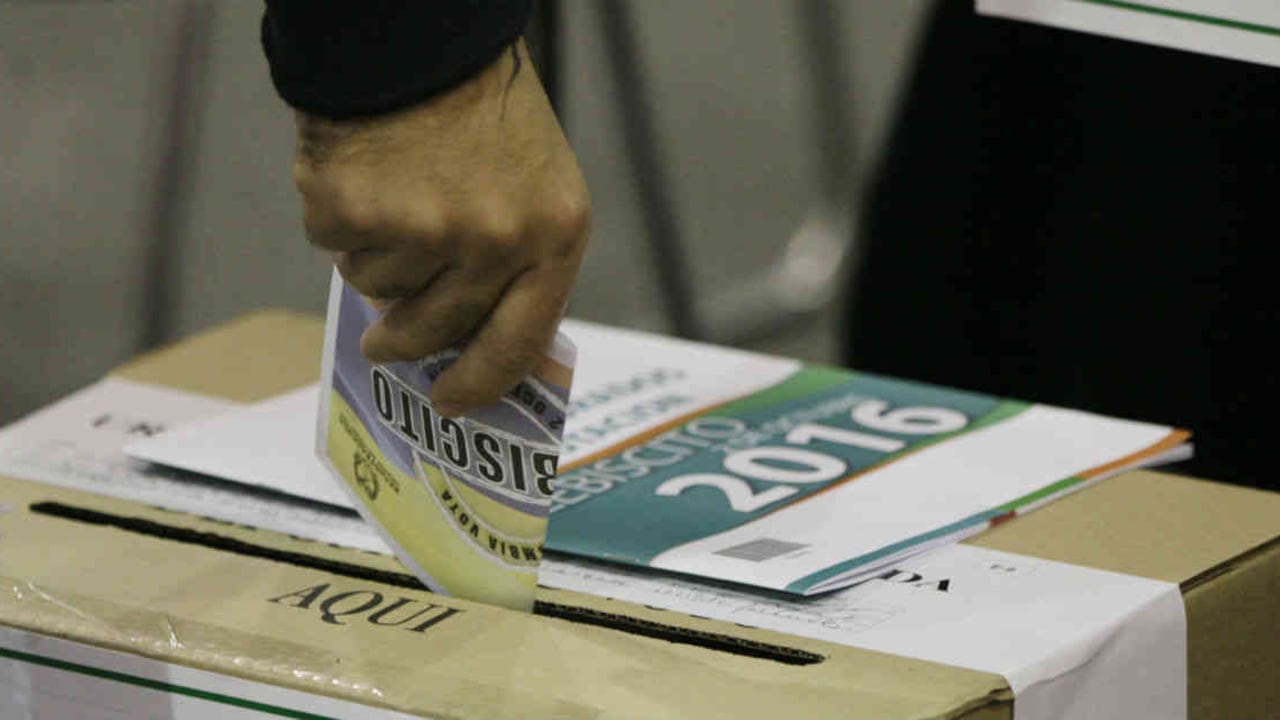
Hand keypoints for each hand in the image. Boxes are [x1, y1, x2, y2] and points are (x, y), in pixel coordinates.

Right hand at [293, 41, 589, 416]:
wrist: (420, 39)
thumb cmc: (483, 115)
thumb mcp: (538, 188)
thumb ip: (518, 264)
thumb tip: (473, 345)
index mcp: (552, 237)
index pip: (519, 342)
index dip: (480, 384)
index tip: (450, 405)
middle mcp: (494, 242)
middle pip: (437, 330)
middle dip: (405, 341)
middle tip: (383, 343)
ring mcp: (424, 231)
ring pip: (379, 291)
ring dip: (377, 259)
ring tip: (391, 200)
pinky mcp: (357, 215)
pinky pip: (336, 250)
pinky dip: (340, 223)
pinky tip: (363, 178)